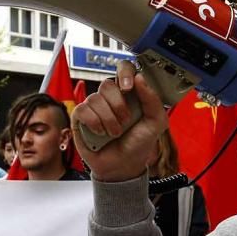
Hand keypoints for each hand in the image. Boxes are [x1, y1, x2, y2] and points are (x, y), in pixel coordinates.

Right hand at [72, 60, 166, 181]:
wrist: (123, 166)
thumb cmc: (138, 144)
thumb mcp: (156, 123)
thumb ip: (152, 100)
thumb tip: (139, 78)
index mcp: (129, 94)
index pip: (123, 69)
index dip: (124, 73)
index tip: (128, 88)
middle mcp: (110, 97)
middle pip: (107, 84)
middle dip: (118, 106)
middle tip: (125, 121)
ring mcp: (94, 107)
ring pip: (95, 98)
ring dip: (108, 119)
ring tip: (114, 133)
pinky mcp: (80, 118)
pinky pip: (82, 109)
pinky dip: (94, 123)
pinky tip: (99, 133)